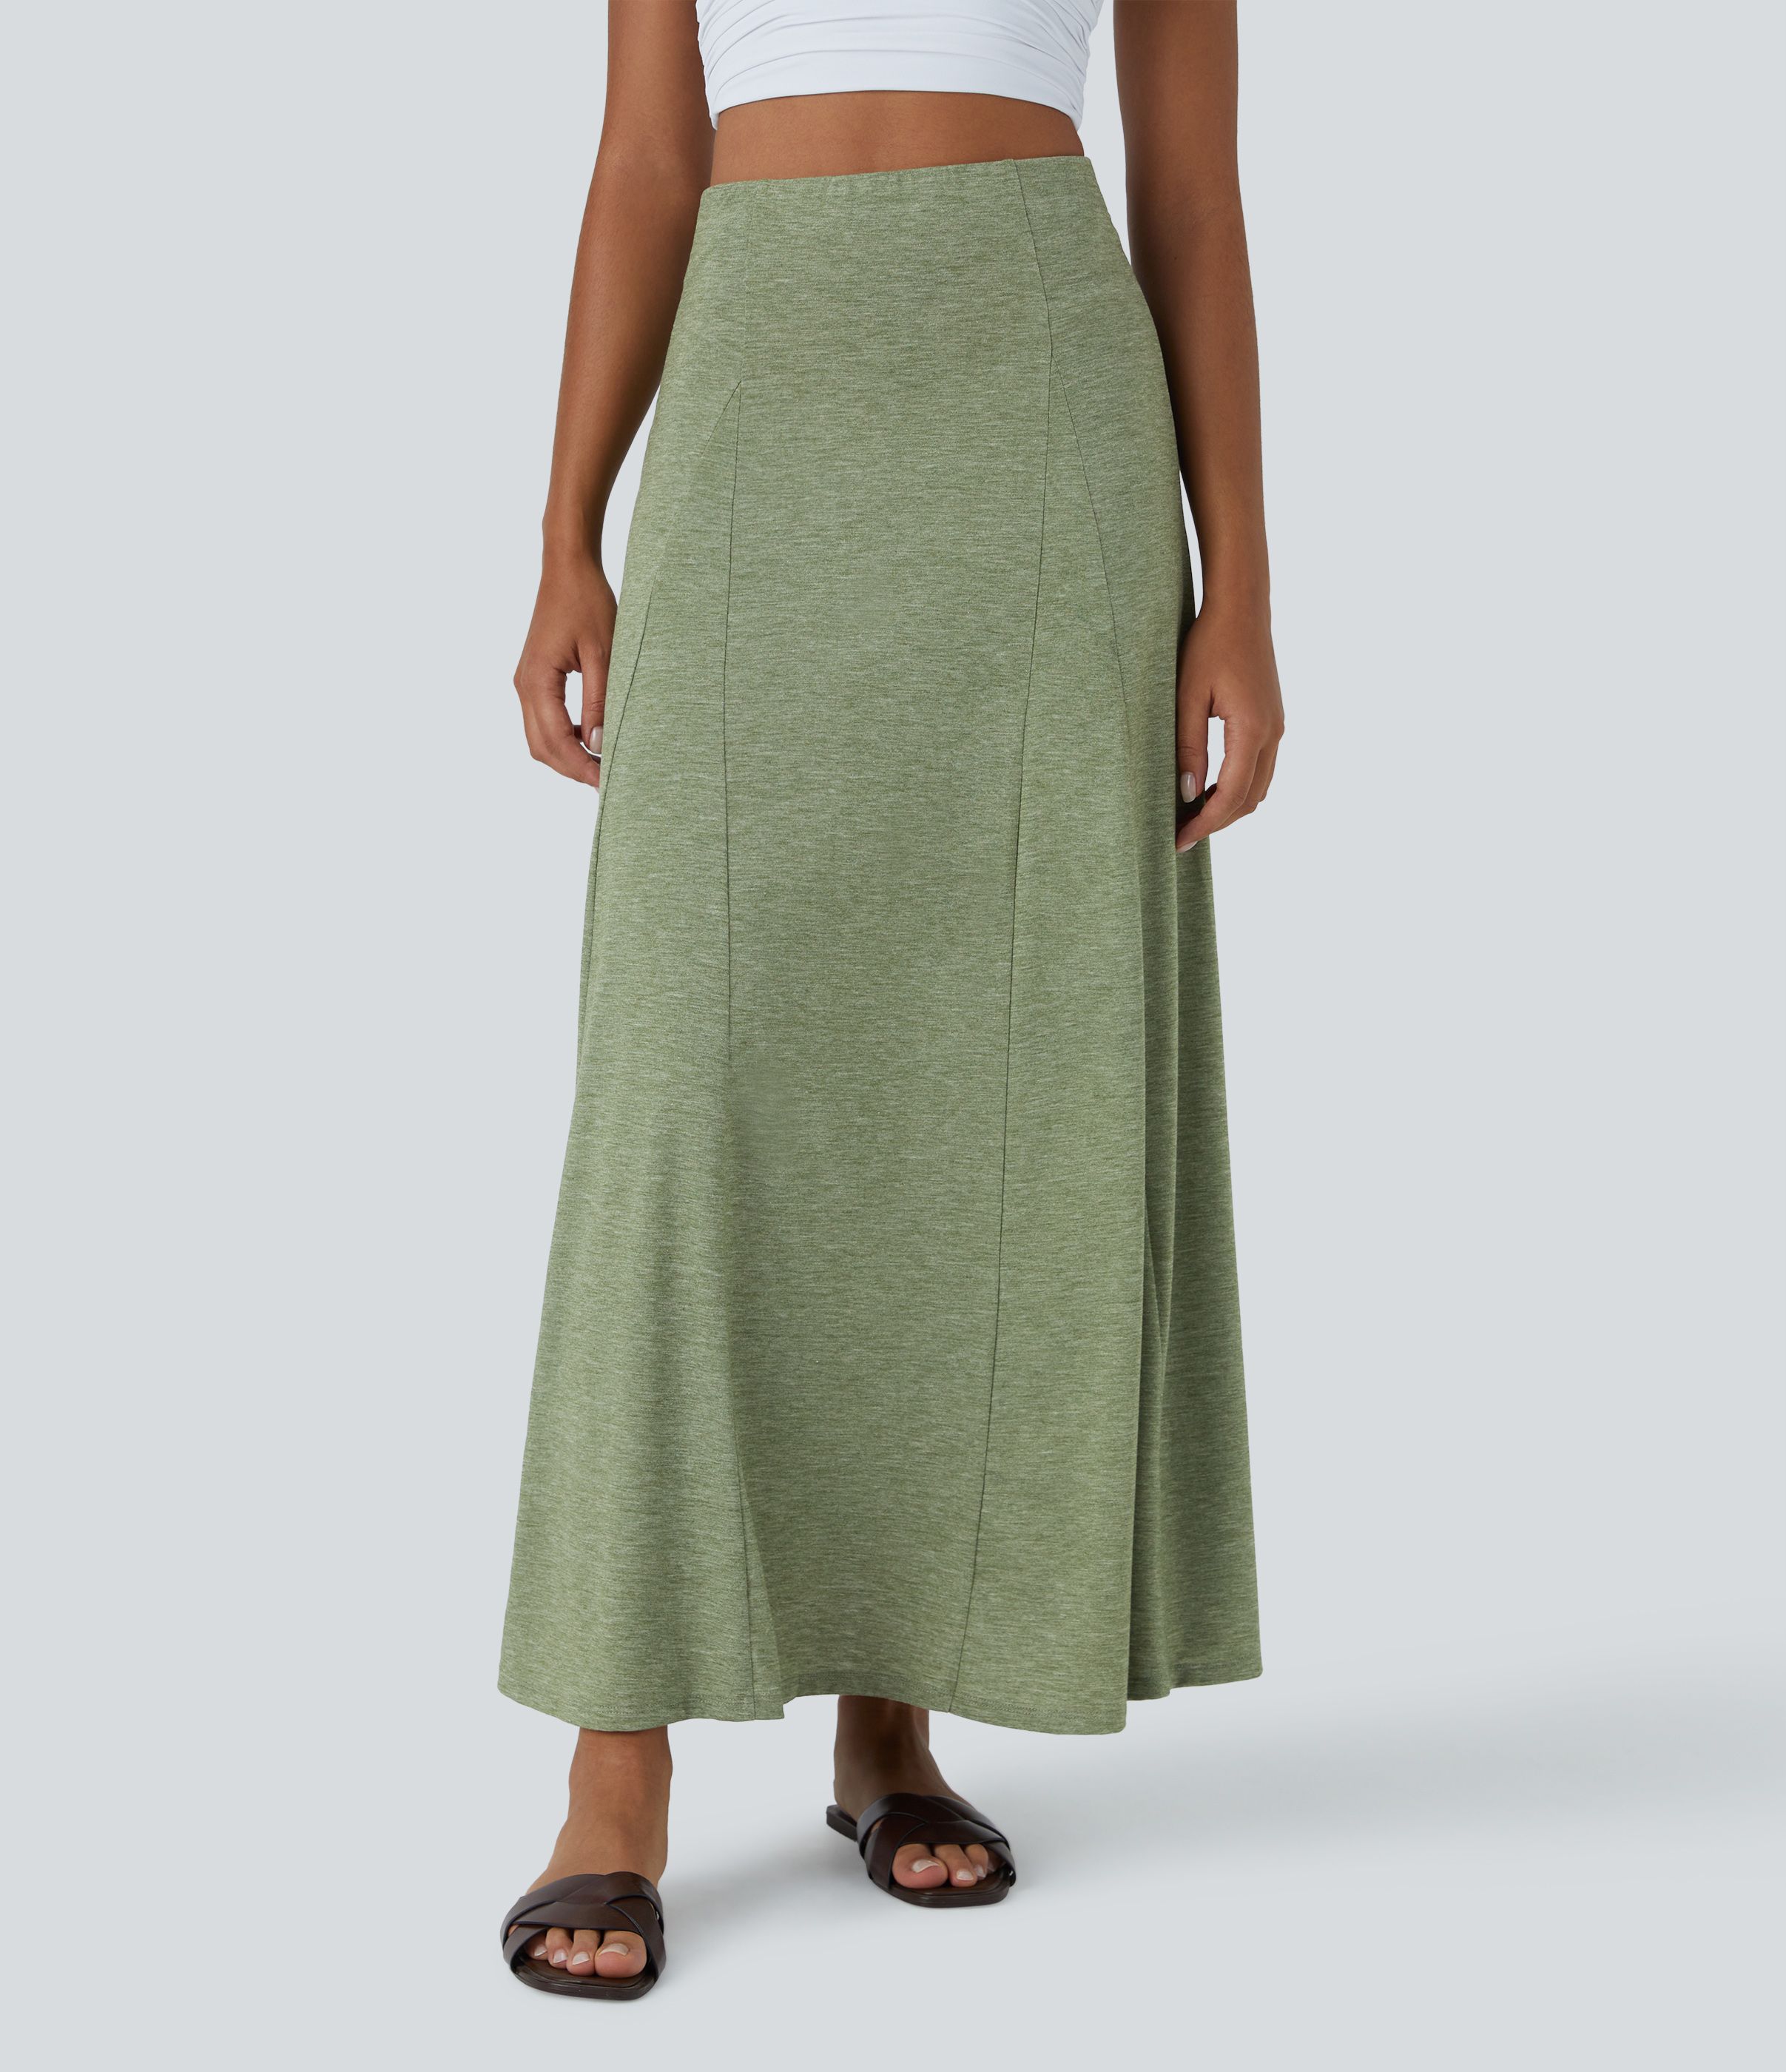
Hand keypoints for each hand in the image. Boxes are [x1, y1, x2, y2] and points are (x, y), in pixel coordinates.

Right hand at [513, 550, 615, 788]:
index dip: (581, 767)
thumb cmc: (587, 604)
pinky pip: (543, 719)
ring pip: (539, 737)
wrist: (567, 569)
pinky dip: (563, 736)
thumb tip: (599, 744)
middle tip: (606, 780)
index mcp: (537, 682)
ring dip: (566, 755)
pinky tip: (590, 736)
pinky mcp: (533, 678)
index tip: (607, 782)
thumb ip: (599, 701)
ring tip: (600, 763)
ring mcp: (525, 682)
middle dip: (571, 769)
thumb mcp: (603, 654)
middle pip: (541, 748)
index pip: (556, 741)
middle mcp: (524, 686)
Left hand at [1175, 606, 1284, 851]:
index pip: (1231, 795)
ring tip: (1191, 816)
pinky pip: (1259, 769)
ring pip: (1258, 788)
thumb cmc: (1209, 646)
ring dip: (1228, 807)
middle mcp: (1273, 734)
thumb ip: (1188, 747)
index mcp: (1252, 730)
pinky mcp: (1272, 722)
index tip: (1179, 841)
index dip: (1206, 824)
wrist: (1241, 611)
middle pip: (1250, 800)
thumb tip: (1188, 793)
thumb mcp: (1187, 697)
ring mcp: (1277, 729)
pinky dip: (1237, 788)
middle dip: (1216, 822)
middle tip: (1181, 835)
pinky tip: (1209, 788)